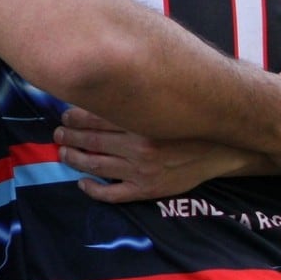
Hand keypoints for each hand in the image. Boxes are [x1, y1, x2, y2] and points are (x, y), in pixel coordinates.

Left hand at [57, 106, 250, 203]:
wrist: (224, 148)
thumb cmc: (191, 121)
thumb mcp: (165, 103)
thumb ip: (136, 98)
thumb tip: (103, 84)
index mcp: (142, 122)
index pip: (97, 117)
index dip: (75, 116)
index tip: (64, 114)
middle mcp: (140, 147)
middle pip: (93, 140)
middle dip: (69, 136)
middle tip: (57, 133)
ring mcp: (143, 171)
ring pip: (96, 166)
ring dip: (75, 159)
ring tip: (63, 153)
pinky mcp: (148, 190)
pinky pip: (114, 195)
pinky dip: (94, 191)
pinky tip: (83, 183)